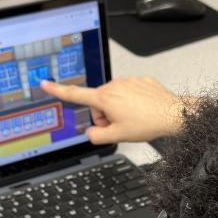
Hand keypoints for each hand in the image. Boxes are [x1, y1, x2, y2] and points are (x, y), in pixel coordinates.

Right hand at [39, 76, 186, 144]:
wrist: (173, 115)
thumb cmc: (148, 123)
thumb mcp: (117, 137)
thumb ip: (96, 136)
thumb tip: (90, 133)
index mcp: (105, 98)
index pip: (75, 94)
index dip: (57, 90)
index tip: (45, 83)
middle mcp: (114, 86)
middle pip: (98, 103)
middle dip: (105, 116)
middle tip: (119, 125)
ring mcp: (128, 81)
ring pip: (114, 98)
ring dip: (119, 109)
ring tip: (134, 119)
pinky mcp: (140, 80)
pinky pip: (129, 93)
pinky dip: (132, 103)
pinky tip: (142, 111)